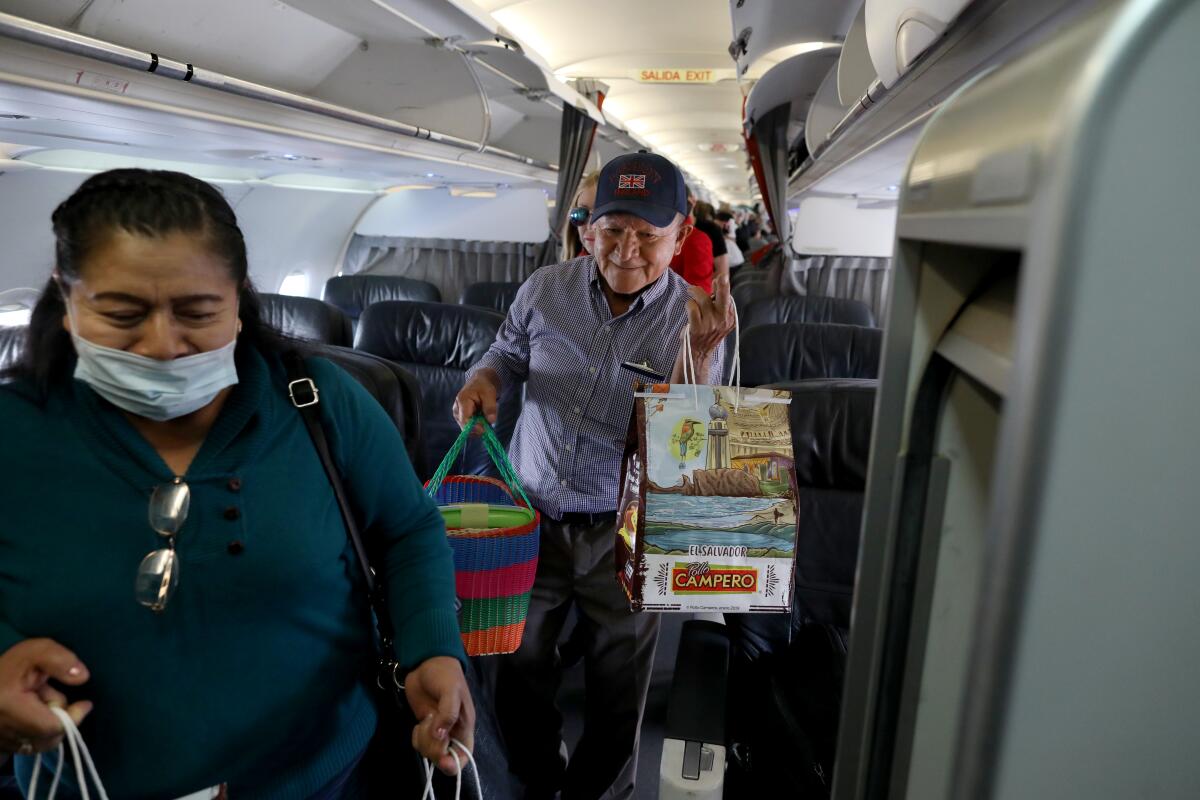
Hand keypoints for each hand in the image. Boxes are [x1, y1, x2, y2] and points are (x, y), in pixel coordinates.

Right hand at [0, 639, 91, 754]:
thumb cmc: (8, 667)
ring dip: (47, 725)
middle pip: (49, 738)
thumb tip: (82, 677)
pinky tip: (30, 716)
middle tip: (48, 695)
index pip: (51, 727)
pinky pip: (29, 747)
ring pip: (40, 744)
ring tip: (36, 703)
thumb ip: (59, 660)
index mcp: (9, 707)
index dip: (73, 717)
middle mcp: (1, 731)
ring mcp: (0, 743)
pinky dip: (37, 733)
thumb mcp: (34, 652)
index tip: (85, 704)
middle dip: (59, 718)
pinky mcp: (1, 748)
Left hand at [405, 656, 474, 775]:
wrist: (426, 662)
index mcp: (464, 726)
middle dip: (434, 747)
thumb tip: (440, 735)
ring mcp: (437, 730)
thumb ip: (448, 713)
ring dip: (424, 740)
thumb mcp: (450, 690)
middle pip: (444, 756)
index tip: (442, 760)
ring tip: (426, 720)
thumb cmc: (444, 674)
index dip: (455, 763)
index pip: (464, 754)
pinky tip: (420, 723)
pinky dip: (417, 738)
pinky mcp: (425, 726)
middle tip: (429, 726)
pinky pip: (420, 743)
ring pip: (430, 751)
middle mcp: (452, 732)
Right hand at [452, 370, 499, 432]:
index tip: (486, 429)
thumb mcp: (489, 394)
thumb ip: (490, 407)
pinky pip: (468, 427)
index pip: (465, 420)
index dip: (475, 427)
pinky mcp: (461, 418)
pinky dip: (477, 426)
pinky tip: (482, 420)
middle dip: (478, 428)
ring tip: (486, 419)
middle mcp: (456, 409)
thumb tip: (491, 421)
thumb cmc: (483, 387)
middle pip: (464, 427)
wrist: (479, 383)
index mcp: (462, 401)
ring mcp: (457, 414)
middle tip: (489, 425)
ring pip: (467, 429)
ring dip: (478, 428)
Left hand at [685, 284, 734, 359]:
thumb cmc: (707, 332)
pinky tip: (689, 307)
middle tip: (720, 277)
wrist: (698, 353)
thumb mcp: (719, 319)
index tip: (720, 278)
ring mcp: (710, 324)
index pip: (728, 297)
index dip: (723, 285)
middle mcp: (722, 320)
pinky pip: (692, 307)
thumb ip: (720, 302)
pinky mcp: (697, 328)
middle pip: (723, 297)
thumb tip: (719, 280)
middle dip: (723, 285)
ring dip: (695, 293)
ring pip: (702, 298)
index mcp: (729, 317)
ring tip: (691, 292)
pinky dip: (689, 304)